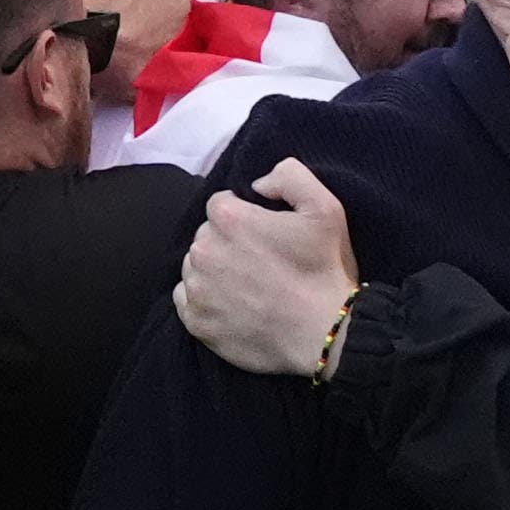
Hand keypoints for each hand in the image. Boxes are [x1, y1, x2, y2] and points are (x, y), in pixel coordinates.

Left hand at [174, 162, 358, 375]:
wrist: (323, 332)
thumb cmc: (324, 269)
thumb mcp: (324, 207)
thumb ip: (289, 176)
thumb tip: (258, 184)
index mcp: (228, 219)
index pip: (221, 204)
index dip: (244, 216)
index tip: (264, 234)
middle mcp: (203, 250)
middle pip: (206, 235)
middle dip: (227, 242)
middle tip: (260, 262)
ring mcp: (197, 287)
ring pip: (195, 266)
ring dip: (214, 269)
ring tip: (248, 285)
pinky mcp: (195, 320)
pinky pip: (186, 298)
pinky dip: (203, 298)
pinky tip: (231, 304)